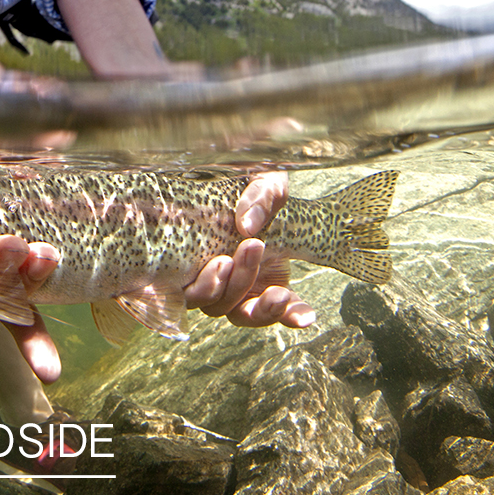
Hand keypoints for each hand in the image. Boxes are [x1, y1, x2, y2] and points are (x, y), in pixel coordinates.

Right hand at [183, 172, 315, 328]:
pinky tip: (305, 317)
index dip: (204, 287)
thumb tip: (248, 225)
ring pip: (239, 314)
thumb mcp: (260, 177)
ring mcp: (242, 286)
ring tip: (278, 293)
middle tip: (252, 249)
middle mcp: (214, 274)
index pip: (188, 287)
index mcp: (196, 251)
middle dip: (233, 285)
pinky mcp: (270, 290)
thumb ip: (257, 196)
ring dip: (259, 308)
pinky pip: (277, 314)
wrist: (276, 186)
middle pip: (214, 303)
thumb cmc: (256, 179)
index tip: (224, 261)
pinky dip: (290, 316)